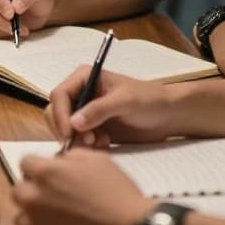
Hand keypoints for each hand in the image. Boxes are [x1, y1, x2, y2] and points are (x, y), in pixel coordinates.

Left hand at [12, 149, 152, 224]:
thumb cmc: (117, 194)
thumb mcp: (98, 161)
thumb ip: (70, 157)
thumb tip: (58, 162)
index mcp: (45, 173)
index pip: (25, 163)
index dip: (39, 168)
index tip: (51, 175)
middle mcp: (33, 198)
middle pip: (18, 190)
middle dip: (32, 190)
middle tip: (54, 198)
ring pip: (21, 217)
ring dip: (34, 216)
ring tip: (58, 220)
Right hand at [46, 66, 173, 146]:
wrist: (168, 116)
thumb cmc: (149, 100)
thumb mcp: (125, 101)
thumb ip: (99, 109)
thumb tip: (74, 123)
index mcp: (84, 78)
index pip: (59, 95)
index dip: (60, 114)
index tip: (69, 133)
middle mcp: (81, 94)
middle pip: (57, 113)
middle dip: (68, 129)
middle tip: (88, 142)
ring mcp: (85, 112)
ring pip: (65, 129)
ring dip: (78, 139)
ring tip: (100, 142)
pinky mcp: (92, 129)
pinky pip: (78, 140)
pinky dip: (86, 146)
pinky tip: (105, 144)